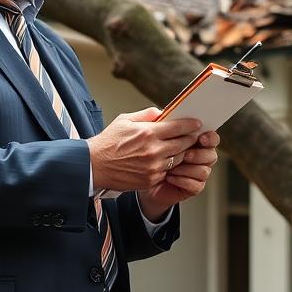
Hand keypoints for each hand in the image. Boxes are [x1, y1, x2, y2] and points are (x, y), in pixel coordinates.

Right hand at [86, 107, 200, 192]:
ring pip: (178, 159)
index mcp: (148, 133)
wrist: (94, 166)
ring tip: (181, 148)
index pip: (178, 127)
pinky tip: (167, 160)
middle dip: (190, 139)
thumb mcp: (125, 120)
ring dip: (181, 153)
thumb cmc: (108, 142)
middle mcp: (153, 150)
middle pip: (183, 144)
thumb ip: (146, 115)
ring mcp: (153, 167)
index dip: (190, 125)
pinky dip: (169, 166)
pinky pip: (168, 171)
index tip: (197, 123)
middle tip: (194, 136)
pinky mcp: (151, 179)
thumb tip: (163, 112)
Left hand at [138, 130, 219, 217]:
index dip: (210, 137)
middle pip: (211, 154)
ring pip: (205, 170)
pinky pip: (196, 185)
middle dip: (199, 154)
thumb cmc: (147, 154)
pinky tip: (169, 178)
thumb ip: (155, 122)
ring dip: (189, 168)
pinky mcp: (192, 188)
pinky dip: (183, 180)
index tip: (201, 137)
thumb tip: (159, 113)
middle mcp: (199, 157)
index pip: (211, 137)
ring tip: (172, 168)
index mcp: (194, 141)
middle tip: (186, 154)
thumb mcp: (148, 135)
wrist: (140, 179)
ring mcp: (197, 173)